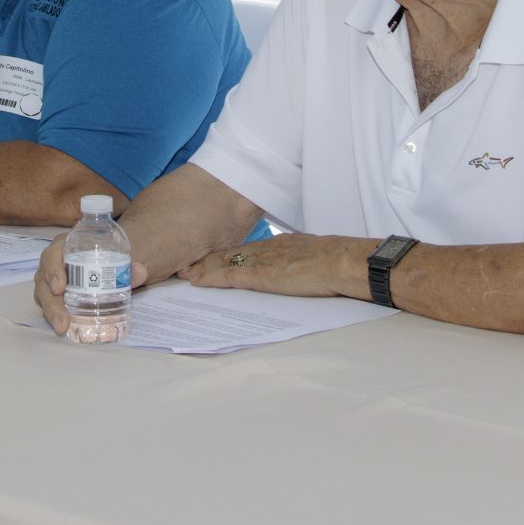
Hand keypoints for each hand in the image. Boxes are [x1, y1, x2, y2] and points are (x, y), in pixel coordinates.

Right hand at [34, 233, 152, 335]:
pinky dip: (56, 316)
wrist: (111, 260)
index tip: (60, 287)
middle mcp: (54, 262)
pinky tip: (66, 328)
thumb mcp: (119, 255)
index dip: (53, 270)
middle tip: (62, 320)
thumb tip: (139, 272)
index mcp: (65, 246)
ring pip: (43, 295)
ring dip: (51, 312)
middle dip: (51, 302)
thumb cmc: (110, 253)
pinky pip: (50, 305)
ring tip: (63, 328)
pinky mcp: (56, 294)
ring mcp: (52, 279)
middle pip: (43, 280)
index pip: (52, 255)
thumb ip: (130, 264)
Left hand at [182, 233, 358, 298]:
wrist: (340, 260)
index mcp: (279, 245)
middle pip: (230, 253)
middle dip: (208, 259)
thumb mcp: (312, 256)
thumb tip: (296, 269)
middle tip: (187, 263)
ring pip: (223, 262)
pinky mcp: (258, 274)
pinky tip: (195, 280)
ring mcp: (260, 261)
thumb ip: (299, 261)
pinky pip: (227, 274)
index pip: (247, 250)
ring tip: (183, 272)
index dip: (227, 255)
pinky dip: (209, 277)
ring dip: (202, 268)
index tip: (212, 259)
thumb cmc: (335, 262)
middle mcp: (265, 249)